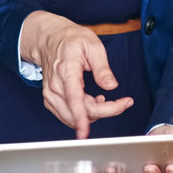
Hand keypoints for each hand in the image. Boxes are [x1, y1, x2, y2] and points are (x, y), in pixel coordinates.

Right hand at [20, 11, 134, 138]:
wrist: (50, 39)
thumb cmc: (71, 40)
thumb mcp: (93, 46)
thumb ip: (103, 68)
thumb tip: (111, 86)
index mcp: (66, 71)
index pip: (74, 99)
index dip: (81, 118)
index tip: (85, 132)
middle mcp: (55, 87)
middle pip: (79, 113)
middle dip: (105, 112)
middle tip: (123, 102)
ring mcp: (51, 95)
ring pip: (73, 118)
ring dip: (94, 113)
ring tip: (103, 98)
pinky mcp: (51, 101)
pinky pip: (68, 116)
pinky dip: (83, 114)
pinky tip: (92, 101)